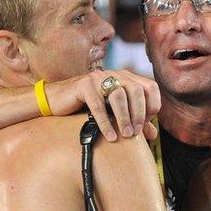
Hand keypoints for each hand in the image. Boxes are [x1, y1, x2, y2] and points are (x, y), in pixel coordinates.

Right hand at [45, 70, 160, 141]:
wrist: (57, 100)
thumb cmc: (88, 107)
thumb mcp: (114, 114)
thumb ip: (134, 121)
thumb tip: (153, 135)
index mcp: (126, 78)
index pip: (150, 87)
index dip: (152, 106)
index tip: (146, 124)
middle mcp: (115, 74)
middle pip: (137, 91)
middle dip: (139, 114)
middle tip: (135, 133)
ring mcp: (99, 77)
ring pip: (119, 96)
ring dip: (124, 118)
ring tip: (126, 136)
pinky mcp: (83, 85)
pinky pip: (98, 105)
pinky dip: (106, 123)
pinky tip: (110, 136)